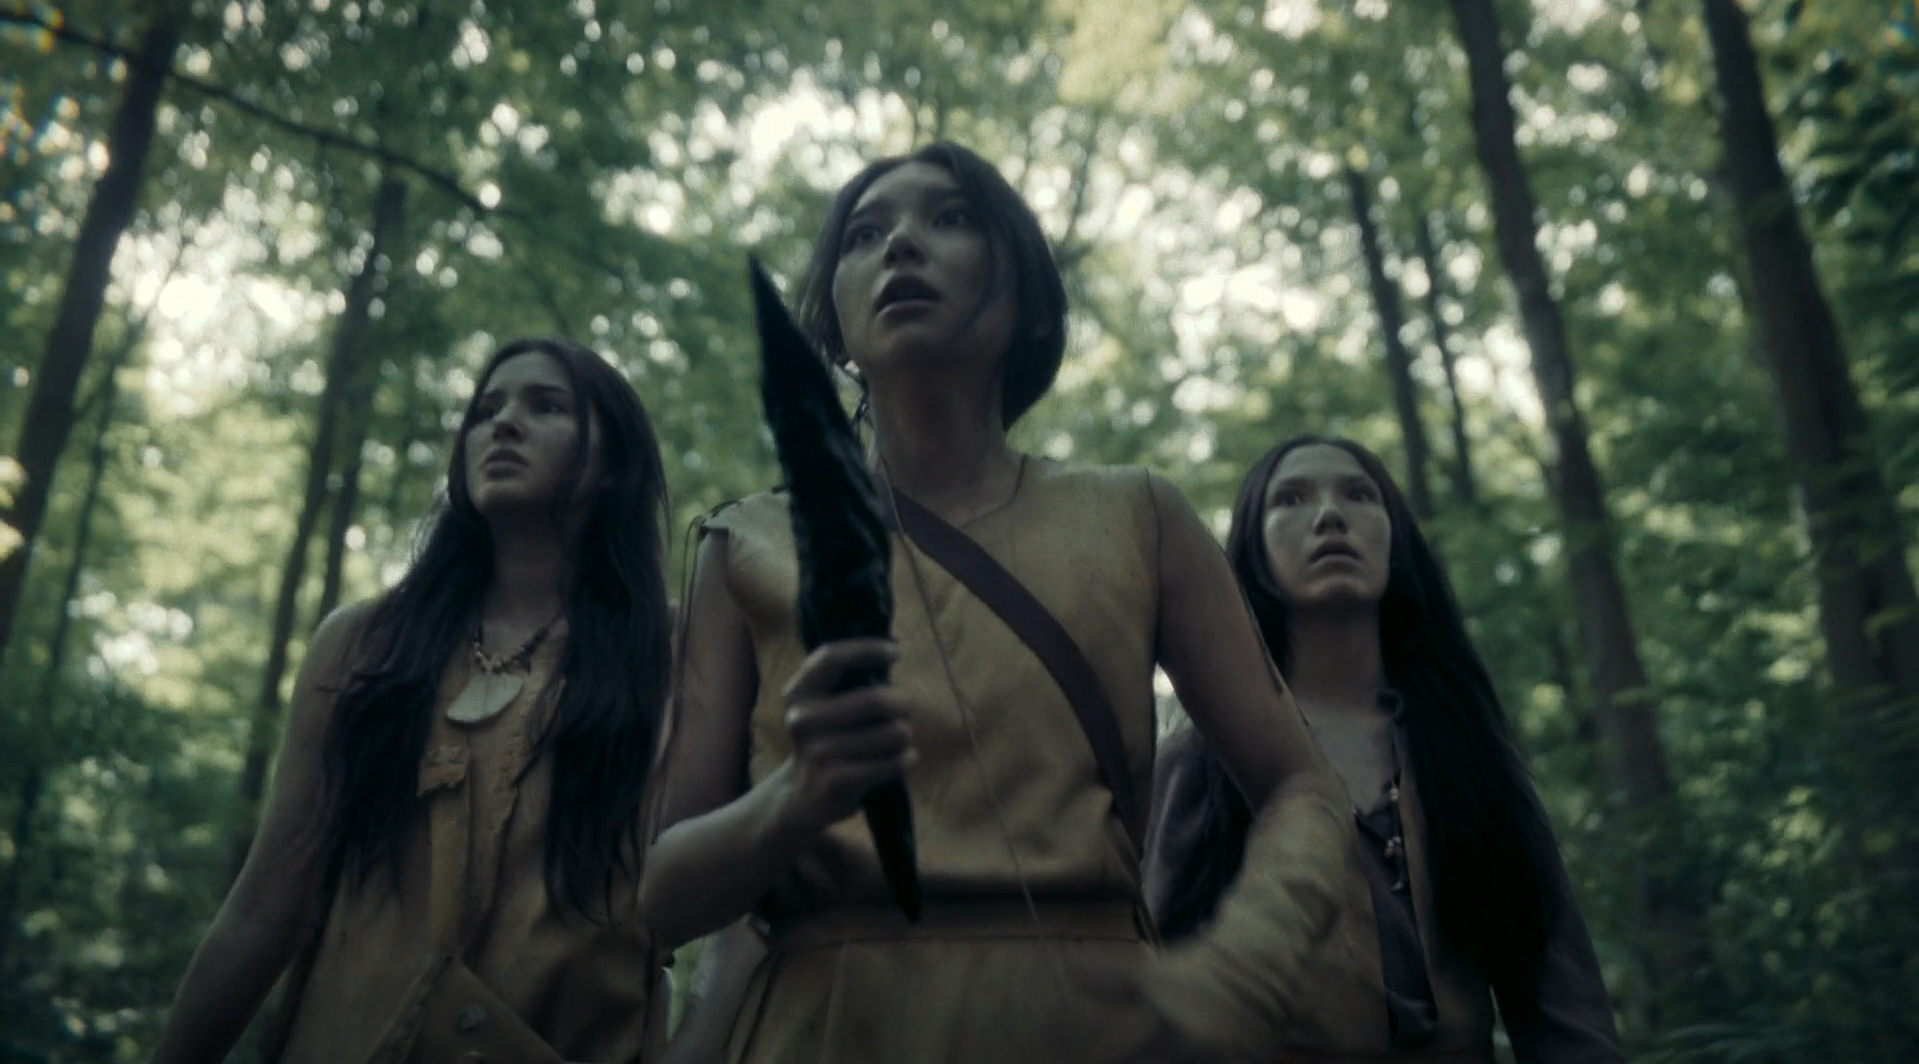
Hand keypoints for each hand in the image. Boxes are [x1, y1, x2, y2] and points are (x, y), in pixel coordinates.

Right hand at [775, 638, 913, 834]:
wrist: (801, 796)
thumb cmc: (828, 739)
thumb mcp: (824, 706)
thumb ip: (848, 679)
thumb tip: (892, 650)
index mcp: (799, 692)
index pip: (831, 657)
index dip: (867, 649)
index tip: (895, 653)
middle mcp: (803, 719)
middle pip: (877, 700)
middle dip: (903, 703)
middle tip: (905, 710)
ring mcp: (819, 751)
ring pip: (894, 733)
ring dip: (905, 735)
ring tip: (897, 740)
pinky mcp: (837, 780)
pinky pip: (894, 762)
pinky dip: (907, 759)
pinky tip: (904, 759)